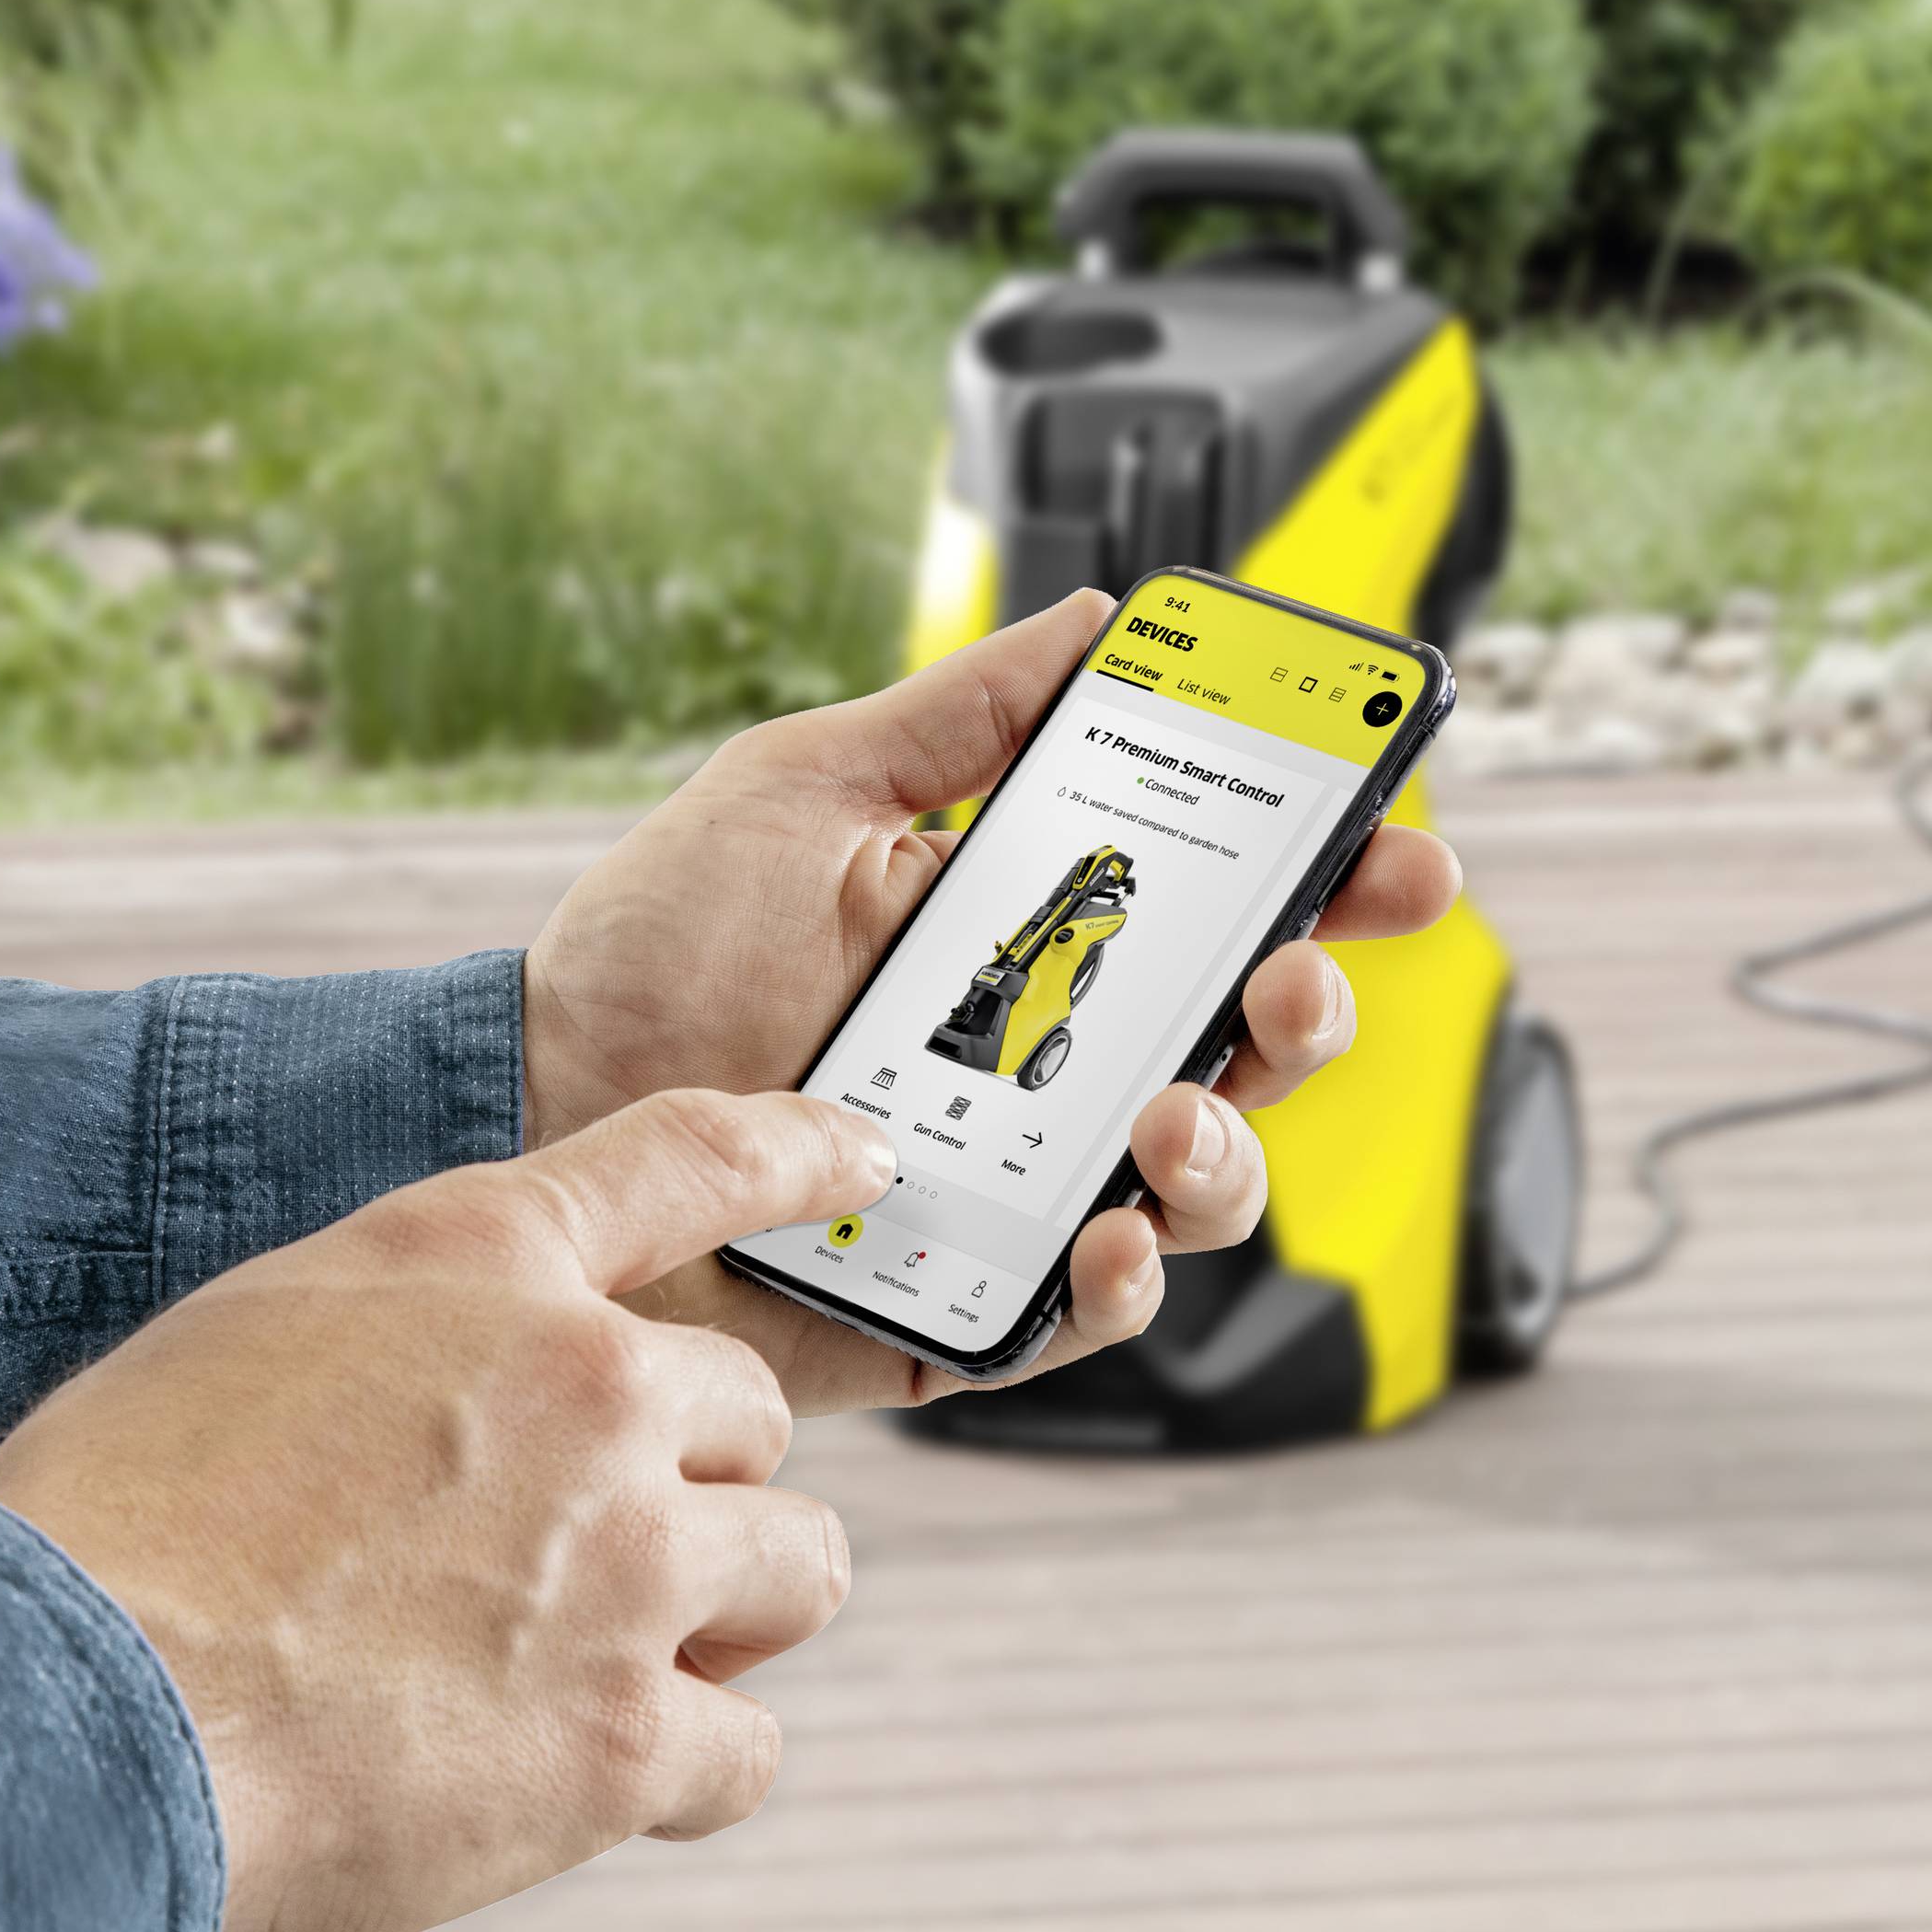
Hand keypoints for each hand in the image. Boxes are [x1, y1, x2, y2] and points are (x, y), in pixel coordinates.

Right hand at [0, 1086, 892, 1931]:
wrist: (63, 1701)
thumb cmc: (115, 1521)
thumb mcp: (261, 1338)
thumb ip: (410, 1341)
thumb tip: (472, 1407)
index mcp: (480, 1262)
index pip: (686, 1158)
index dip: (794, 1149)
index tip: (862, 1156)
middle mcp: (583, 1384)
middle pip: (750, 1413)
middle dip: (694, 1479)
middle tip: (594, 1552)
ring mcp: (623, 1560)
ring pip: (797, 1566)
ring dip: (728, 1610)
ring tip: (617, 1660)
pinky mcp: (620, 1739)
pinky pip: (747, 1747)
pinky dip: (689, 1767)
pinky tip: (595, 1777)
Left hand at [524, 589, 1463, 1415]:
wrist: (531, 1097)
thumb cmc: (651, 945)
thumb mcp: (804, 786)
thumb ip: (960, 714)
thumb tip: (1096, 616)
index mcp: (1022, 937)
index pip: (1214, 909)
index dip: (1326, 884)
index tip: (1400, 850)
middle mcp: (1038, 1066)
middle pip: (1240, 1051)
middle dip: (1310, 1013)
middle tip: (1293, 979)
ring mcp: (1008, 1187)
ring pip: (1195, 1191)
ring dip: (1229, 1153)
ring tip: (1171, 1119)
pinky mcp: (959, 1301)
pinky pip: (1084, 1315)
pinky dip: (1122, 1286)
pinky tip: (1102, 1240)